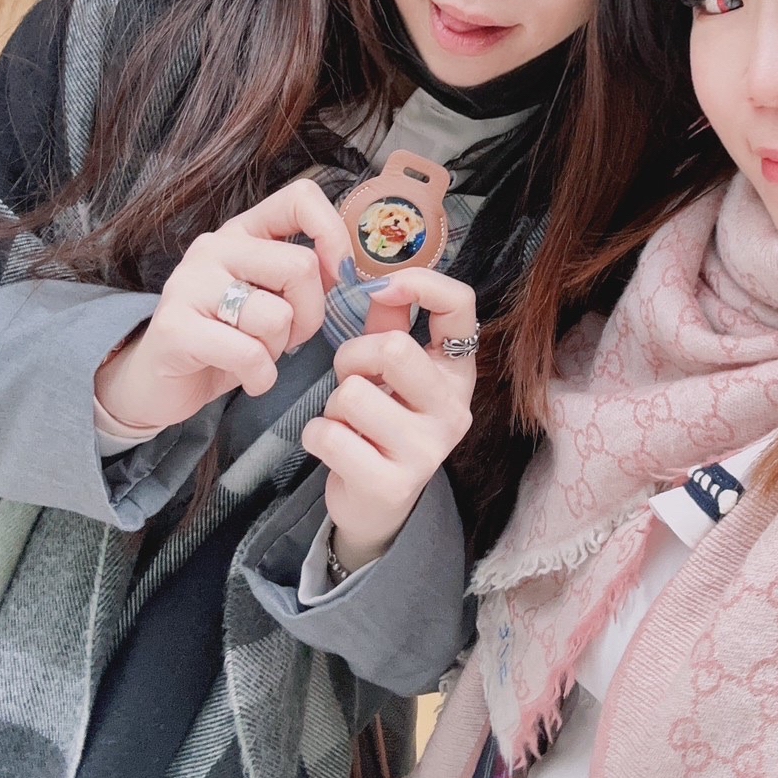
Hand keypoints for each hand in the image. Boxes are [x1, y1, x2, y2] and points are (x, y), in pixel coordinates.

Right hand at [94, 179, 352, 431]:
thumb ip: (306, 278)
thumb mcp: (271, 298)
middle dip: (310, 315)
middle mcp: (214, 247)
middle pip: (301, 266)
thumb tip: (351, 269)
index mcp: (243, 231)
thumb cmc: (227, 338)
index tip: (338, 275)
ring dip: (278, 350)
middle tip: (288, 337)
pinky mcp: (175, 327)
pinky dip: (261, 377)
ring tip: (257, 356)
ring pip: (276, 315)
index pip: (300, 198)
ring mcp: (190, 284)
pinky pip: (249, 353)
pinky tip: (247, 378)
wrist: (159, 382)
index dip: (333, 235)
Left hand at [301, 269, 476, 571]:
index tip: (383, 286)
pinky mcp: (392, 484)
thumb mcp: (390, 370)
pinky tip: (334, 445)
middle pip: (394, 349)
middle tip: (350, 377)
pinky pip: (330, 436)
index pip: (460, 306)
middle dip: (352, 357)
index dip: (420, 282)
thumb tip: (370, 275)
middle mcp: (453, 409)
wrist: (377, 502)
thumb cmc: (381, 420)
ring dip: (333, 403)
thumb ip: (386, 322)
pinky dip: (317, 435)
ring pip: (353, 395)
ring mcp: (427, 450)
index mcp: (457, 371)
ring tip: (345, 419)